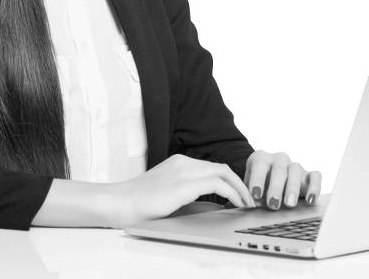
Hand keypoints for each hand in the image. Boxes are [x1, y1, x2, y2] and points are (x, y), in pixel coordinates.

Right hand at [104, 154, 254, 226]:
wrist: (118, 203)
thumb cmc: (138, 204)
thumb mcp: (168, 197)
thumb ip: (190, 198)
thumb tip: (217, 206)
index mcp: (178, 163)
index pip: (212, 167)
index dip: (229, 181)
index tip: (239, 195)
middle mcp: (183, 162)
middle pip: (221, 168)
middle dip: (239, 183)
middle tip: (249, 200)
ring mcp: (184, 171)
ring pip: (223, 172)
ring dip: (239, 188)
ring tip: (247, 204)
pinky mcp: (184, 184)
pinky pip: (218, 183)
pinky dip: (233, 193)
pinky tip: (236, 204)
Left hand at [244, 149, 321, 209]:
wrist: (271, 186)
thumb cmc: (259, 189)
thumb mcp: (251, 192)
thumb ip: (248, 197)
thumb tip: (247, 207)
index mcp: (260, 159)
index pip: (259, 165)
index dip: (257, 179)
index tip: (256, 194)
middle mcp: (278, 159)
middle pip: (278, 169)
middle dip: (275, 188)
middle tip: (273, 204)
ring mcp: (294, 166)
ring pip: (295, 171)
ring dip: (292, 188)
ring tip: (289, 204)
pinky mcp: (308, 175)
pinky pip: (315, 176)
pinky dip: (314, 187)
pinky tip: (311, 200)